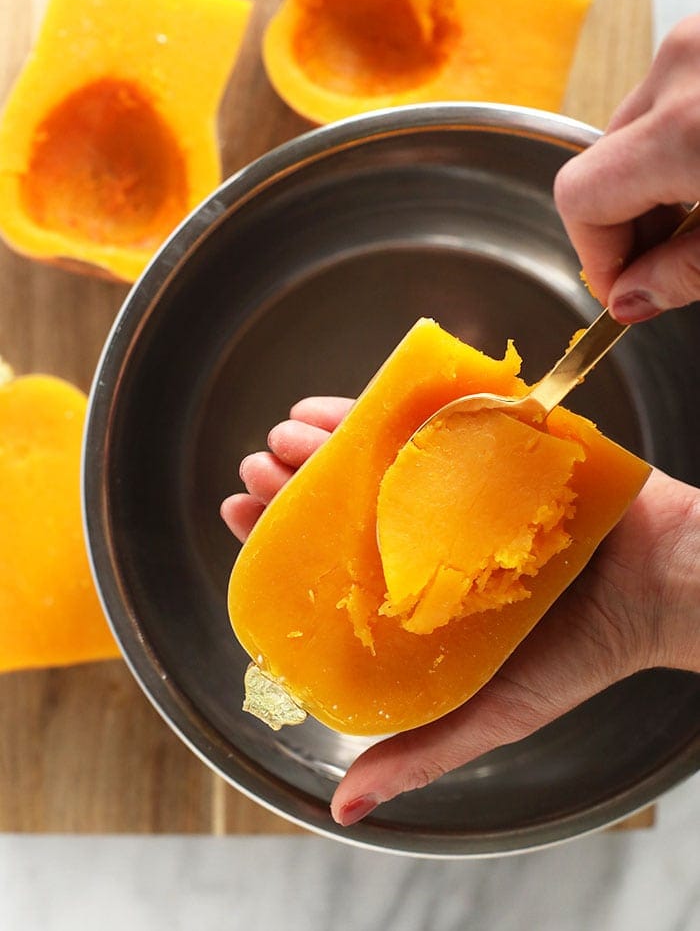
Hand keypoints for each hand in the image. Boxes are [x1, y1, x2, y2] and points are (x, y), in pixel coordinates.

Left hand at [222, 397, 699, 826]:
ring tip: (283, 437)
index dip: (277, 537)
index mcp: (422, 590)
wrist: (666, 587)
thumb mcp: (493, 711)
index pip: (331, 559)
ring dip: (323, 442)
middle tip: (254, 467)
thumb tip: (345, 805)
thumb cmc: (582, 653)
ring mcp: (462, 487)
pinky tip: (345, 404)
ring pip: (378, 456)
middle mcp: (434, 535)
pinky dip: (385, 407)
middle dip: (292, 483)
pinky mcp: (496, 445)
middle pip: (346, 501)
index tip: (235, 511)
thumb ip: (422, 749)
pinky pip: (430, 418)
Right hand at [554, 14, 699, 322]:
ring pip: (632, 133)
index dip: (595, 256)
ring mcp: (697, 38)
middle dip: (627, 223)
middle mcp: (680, 66)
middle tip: (672, 262)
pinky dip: (677, 143)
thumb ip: (684, 274)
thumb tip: (629, 299)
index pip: (579, 199)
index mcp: (686, 128)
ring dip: (653, 182)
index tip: (627, 290)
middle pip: (602, 165)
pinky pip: (667, 98)